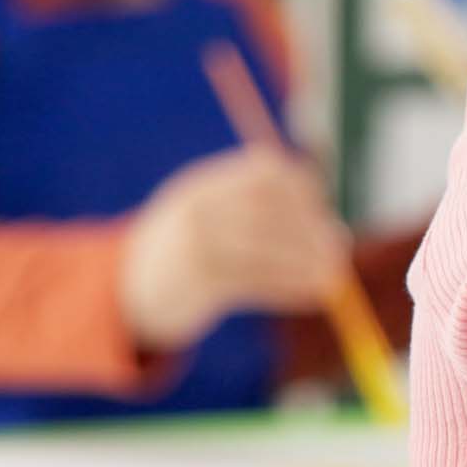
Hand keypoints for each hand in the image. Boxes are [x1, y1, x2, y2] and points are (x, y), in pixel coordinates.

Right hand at [118, 148, 352, 349]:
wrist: (127, 288)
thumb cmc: (191, 247)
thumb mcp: (218, 215)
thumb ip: (268, 214)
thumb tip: (334, 231)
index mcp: (202, 185)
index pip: (265, 172)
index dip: (300, 189)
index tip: (320, 206)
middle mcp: (195, 210)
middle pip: (264, 212)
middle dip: (308, 230)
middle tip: (338, 247)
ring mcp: (190, 247)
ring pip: (259, 251)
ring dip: (304, 263)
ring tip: (332, 275)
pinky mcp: (194, 284)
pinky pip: (251, 285)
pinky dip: (288, 289)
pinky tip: (314, 294)